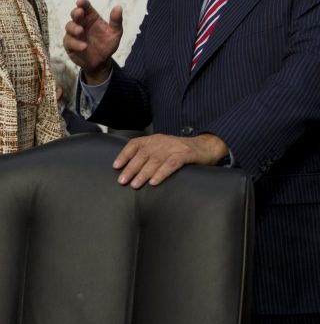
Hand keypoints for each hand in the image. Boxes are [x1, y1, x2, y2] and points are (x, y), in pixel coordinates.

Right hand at [63, 0, 122, 83]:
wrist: (101, 62)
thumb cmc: (107, 45)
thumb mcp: (115, 33)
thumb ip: (116, 21)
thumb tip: (118, 7)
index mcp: (91, 18)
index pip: (86, 7)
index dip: (83, 3)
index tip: (81, 2)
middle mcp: (81, 24)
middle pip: (75, 14)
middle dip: (75, 13)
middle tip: (79, 13)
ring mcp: (74, 34)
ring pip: (69, 26)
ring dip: (74, 28)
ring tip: (80, 31)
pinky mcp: (69, 44)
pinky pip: (69, 41)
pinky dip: (75, 43)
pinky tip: (84, 46)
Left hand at [113, 133, 228, 187]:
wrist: (206, 146)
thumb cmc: (181, 150)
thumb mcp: (163, 149)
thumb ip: (149, 155)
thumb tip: (132, 170)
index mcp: (154, 140)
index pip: (135, 144)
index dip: (124, 155)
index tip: (116, 166)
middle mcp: (161, 142)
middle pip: (142, 155)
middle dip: (131, 168)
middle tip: (122, 180)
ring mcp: (173, 147)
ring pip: (155, 160)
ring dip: (143, 173)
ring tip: (135, 184)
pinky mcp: (185, 154)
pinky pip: (171, 164)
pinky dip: (161, 173)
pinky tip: (154, 182)